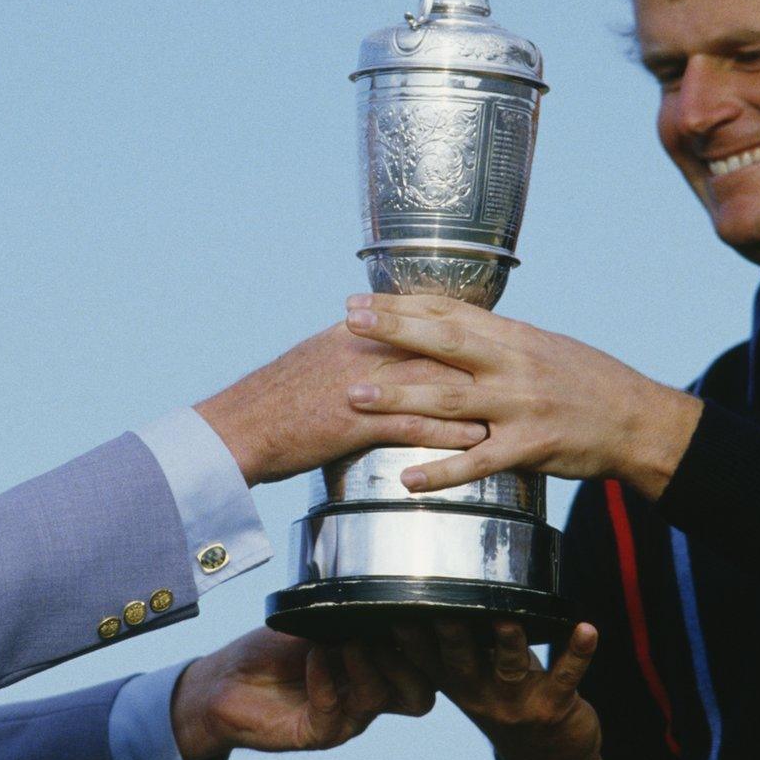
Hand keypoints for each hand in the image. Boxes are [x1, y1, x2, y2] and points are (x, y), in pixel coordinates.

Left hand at [170, 626, 434, 759]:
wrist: (224, 680)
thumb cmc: (272, 649)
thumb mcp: (316, 622)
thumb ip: (350, 616)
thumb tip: (382, 592)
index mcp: (376, 669)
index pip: (424, 667)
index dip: (430, 645)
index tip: (421, 611)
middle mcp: (367, 696)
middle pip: (419, 694)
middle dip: (413, 661)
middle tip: (396, 629)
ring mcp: (344, 718)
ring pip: (378, 698)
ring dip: (366, 663)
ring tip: (349, 640)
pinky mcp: (315, 733)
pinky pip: (333, 712)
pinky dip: (326, 679)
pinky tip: (315, 657)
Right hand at [196, 322, 485, 484]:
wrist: (237, 428)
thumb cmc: (272, 400)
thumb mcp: (315, 359)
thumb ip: (352, 348)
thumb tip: (379, 341)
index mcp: (354, 333)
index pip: (419, 318)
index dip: (461, 325)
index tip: (498, 330)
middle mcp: (363, 352)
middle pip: (437, 345)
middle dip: (482, 355)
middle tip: (522, 363)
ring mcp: (362, 386)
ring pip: (434, 383)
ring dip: (478, 394)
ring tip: (514, 405)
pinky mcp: (356, 422)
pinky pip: (414, 425)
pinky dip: (449, 432)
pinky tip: (479, 441)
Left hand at [340, 294, 703, 496]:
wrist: (637, 420)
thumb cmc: (586, 382)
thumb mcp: (542, 348)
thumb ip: (496, 341)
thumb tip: (450, 325)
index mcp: (514, 336)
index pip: (449, 312)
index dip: (401, 304)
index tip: (359, 299)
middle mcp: (514, 364)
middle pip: (443, 343)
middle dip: (392, 331)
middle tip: (347, 323)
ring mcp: (521, 406)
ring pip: (450, 400)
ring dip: (399, 399)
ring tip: (354, 396)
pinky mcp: (531, 447)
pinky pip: (478, 461)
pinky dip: (441, 471)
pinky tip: (406, 479)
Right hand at [394, 619, 602, 759]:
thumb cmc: (510, 704)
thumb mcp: (475, 682)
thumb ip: (459, 647)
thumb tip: (442, 592)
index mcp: (459, 685)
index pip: (428, 660)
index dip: (410, 637)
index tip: (397, 608)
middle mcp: (481, 695)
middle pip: (463, 662)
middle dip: (453, 636)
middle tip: (445, 609)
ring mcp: (518, 703)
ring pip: (511, 667)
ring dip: (510, 642)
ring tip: (508, 620)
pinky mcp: (555, 706)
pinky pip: (566, 676)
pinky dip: (577, 652)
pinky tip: (586, 631)